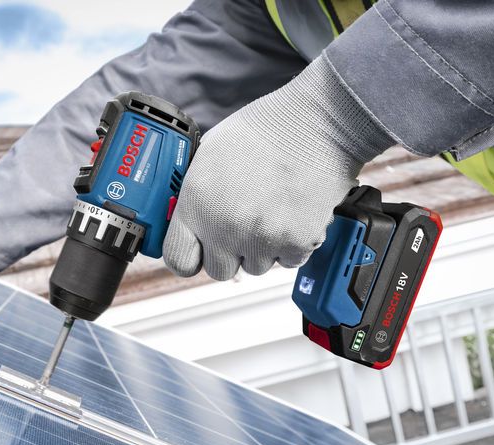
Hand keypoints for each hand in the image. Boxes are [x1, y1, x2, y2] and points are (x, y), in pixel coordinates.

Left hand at [163, 57, 393, 279]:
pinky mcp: (295, 244)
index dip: (190, 256)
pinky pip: (288, 261)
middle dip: (229, 253)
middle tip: (242, 227)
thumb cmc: (264, 130)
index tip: (199, 251)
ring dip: (262, 247)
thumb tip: (192, 218)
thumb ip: (197, 195)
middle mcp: (225, 228)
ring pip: (256, 267)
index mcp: (197, 205)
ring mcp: (261, 239)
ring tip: (271, 210)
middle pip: (219, 270)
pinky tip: (291, 213)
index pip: (178, 259)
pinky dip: (291, 244)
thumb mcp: (210, 153)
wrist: (315, 125)